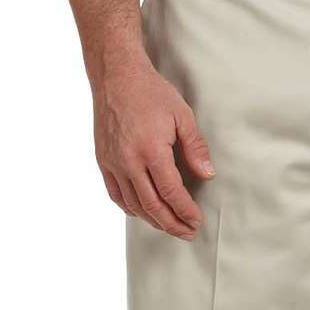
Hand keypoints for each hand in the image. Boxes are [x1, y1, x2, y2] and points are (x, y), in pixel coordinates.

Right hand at [93, 51, 215, 238]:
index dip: (185, 211)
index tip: (197, 221)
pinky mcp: (102, 161)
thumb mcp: (182, 114)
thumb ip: (195, 146)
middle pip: (152, 206)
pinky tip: (142, 211)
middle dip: (172, 223)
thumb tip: (207, 174)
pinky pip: (115, 194)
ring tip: (169, 225)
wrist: (117, 76)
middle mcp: (129, 162)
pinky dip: (130, 208)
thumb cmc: (152, 92)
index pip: (171, 192)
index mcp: (151, 150)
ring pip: (133, 205)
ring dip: (152, 220)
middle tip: (187, 232)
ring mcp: (113, 163)